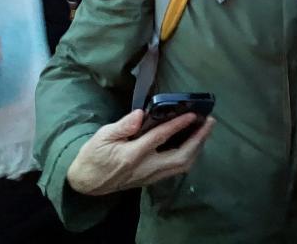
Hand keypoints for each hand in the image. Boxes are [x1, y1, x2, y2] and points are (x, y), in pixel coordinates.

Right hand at [66, 109, 214, 195]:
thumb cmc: (93, 156)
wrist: (86, 183)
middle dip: (198, 139)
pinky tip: (194, 143)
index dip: (178, 124)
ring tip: (205, 130)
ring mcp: (150, 176)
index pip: (160, 138)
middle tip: (209, 121)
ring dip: (198, 148)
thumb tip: (139, 114)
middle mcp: (145, 168)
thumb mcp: (101, 137)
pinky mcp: (152, 180)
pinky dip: (190, 156)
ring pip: (182, 165)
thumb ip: (122, 126)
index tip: (193, 114)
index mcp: (132, 155)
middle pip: (180, 156)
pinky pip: (177, 169)